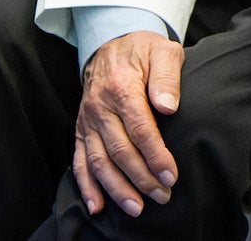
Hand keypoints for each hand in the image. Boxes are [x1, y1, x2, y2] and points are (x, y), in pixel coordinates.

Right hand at [73, 31, 182, 218]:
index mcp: (122, 88)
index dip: (155, 155)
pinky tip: (97, 206)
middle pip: (120, 150)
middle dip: (141, 177)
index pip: (140, 128)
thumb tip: (168, 107)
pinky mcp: (80, 130)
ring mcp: (87, 121)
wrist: (111, 43)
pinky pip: (79, 161)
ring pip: (99, 161)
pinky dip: (86, 186)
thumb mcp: (163, 52)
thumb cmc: (143, 50)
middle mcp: (100, 107)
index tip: (171, 175)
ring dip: (116, 188)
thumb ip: (167, 77)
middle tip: (162, 196)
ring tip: (136, 208)